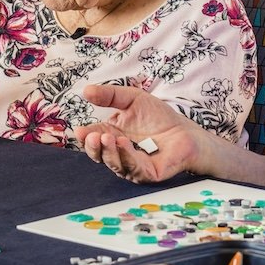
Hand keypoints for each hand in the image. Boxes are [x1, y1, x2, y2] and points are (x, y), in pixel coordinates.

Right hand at [75, 83, 206, 182]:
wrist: (185, 131)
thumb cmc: (159, 117)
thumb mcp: (132, 98)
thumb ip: (110, 95)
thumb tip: (86, 91)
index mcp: (112, 137)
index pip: (93, 139)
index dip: (85, 137)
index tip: (79, 131)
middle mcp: (118, 154)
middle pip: (99, 156)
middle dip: (93, 148)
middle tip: (93, 136)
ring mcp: (131, 166)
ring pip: (114, 164)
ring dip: (109, 152)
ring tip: (109, 138)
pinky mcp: (147, 174)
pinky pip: (133, 169)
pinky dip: (127, 157)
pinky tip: (124, 144)